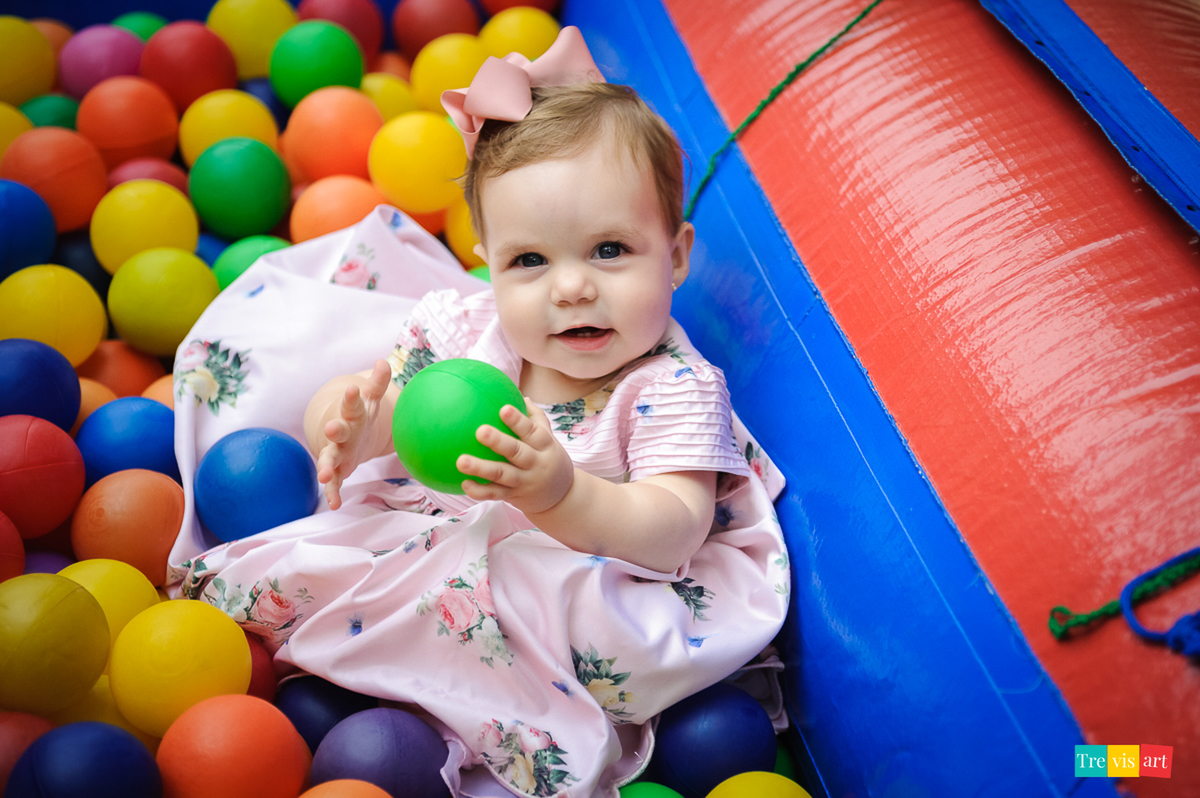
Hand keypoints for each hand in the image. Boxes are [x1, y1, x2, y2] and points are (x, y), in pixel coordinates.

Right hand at [316, 359, 391, 509]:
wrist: (344, 434)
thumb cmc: (361, 415)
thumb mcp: (371, 400)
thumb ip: (377, 384)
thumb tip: (383, 362)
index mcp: (352, 415)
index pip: (352, 404)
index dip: (351, 397)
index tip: (351, 388)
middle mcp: (342, 434)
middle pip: (337, 431)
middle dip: (334, 429)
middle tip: (330, 427)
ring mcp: (337, 452)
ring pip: (329, 459)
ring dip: (326, 467)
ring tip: (324, 475)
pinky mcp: (338, 470)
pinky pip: (335, 483)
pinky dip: (333, 493)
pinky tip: (334, 505)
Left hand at [458, 399, 574, 513]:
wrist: (562, 496)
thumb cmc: (548, 457)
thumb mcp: (549, 438)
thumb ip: (535, 418)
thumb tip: (521, 396)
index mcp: (544, 446)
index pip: (532, 431)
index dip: (518, 421)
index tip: (503, 408)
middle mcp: (535, 464)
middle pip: (517, 452)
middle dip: (499, 442)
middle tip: (480, 431)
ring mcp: (524, 482)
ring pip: (501, 475)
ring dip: (481, 468)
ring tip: (460, 461)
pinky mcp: (513, 496)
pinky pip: (494, 494)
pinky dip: (479, 491)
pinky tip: (463, 483)